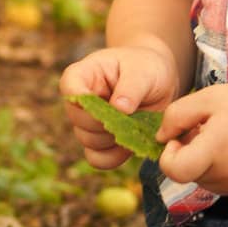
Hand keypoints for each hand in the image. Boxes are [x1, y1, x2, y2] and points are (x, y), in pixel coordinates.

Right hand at [59, 43, 179, 169]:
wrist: (157, 81)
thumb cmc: (146, 67)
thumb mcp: (143, 70)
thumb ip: (131, 87)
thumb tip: (119, 109)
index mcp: (82, 75)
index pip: (70, 89)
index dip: (88, 103)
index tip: (113, 105)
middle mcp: (79, 102)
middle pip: (79, 122)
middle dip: (108, 123)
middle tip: (133, 115)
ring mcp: (87, 123)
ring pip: (89, 142)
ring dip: (115, 139)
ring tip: (137, 125)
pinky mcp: (99, 142)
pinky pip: (98, 159)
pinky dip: (115, 157)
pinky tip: (132, 144)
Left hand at [156, 82, 227, 194]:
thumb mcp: (209, 97)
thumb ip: (177, 116)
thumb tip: (161, 139)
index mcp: (215, 150)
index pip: (174, 171)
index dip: (168, 155)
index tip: (180, 138)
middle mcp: (226, 174)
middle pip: (188, 174)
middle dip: (188, 153)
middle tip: (206, 128)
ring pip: (202, 179)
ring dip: (203, 161)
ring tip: (223, 136)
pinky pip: (219, 183)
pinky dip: (218, 167)